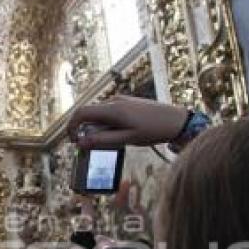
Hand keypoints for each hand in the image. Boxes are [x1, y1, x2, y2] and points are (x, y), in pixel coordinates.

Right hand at [67, 95, 188, 148]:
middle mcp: (114, 101)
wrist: (176, 120)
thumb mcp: (126, 139)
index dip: (72, 126)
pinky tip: (121, 134)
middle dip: (85, 130)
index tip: (73, 141)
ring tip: (113, 142)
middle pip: (89, 114)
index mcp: (112, 109)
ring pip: (99, 115)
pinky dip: (106, 124)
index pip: (81, 112)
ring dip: (97, 129)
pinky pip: (109, 113)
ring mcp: (120, 100)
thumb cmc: (153, 130)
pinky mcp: (126, 103)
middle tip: (91, 147)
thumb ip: (102, 141)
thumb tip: (80, 142)